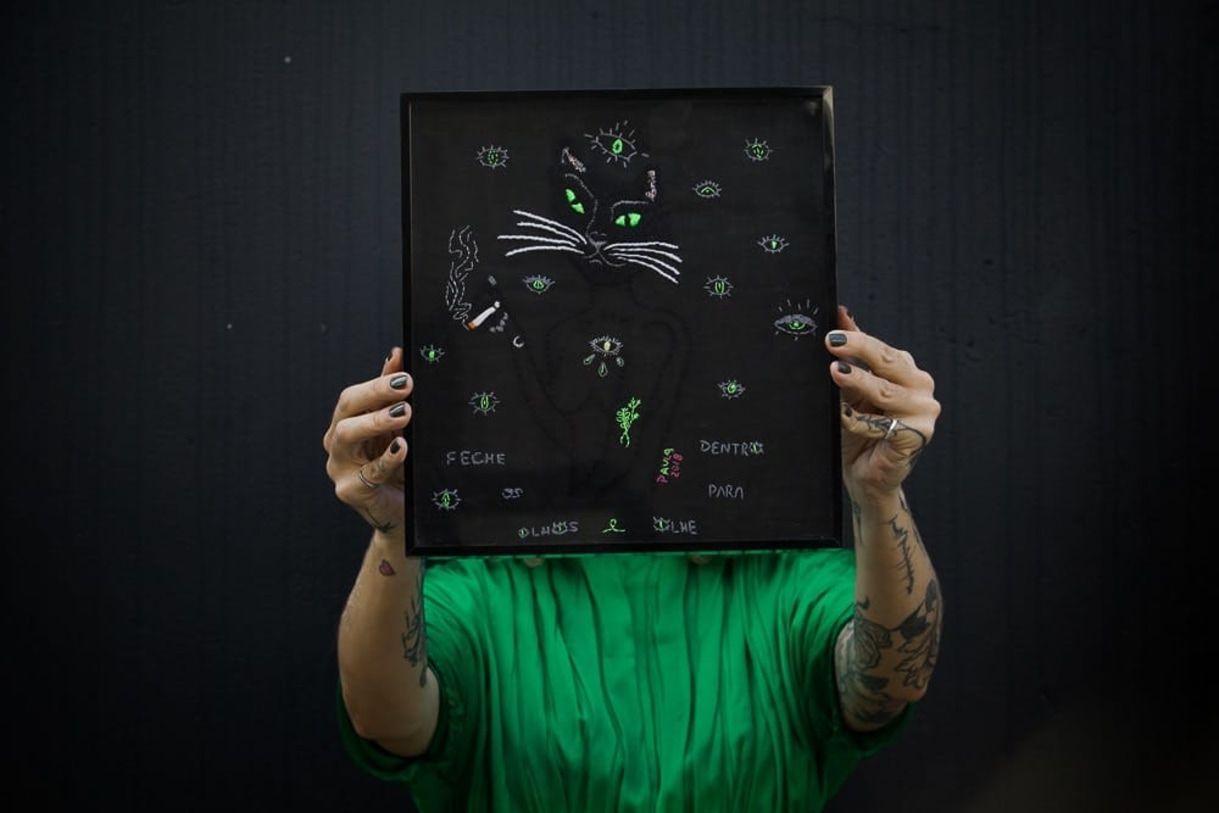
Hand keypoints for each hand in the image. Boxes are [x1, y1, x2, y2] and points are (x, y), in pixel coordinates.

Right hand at [323, 347, 412, 537]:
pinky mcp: (350, 491)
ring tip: (403, 413)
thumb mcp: (398, 430)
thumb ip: (394, 395)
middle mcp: (337, 444)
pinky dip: (386, 459)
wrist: (403, 510)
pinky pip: (368, 473)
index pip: (353, 398)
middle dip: (374, 395)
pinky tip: (400, 448)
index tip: (405, 375)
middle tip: (405, 388)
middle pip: (346, 411)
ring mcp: (340, 468)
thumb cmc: (398, 468)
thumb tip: (397, 353)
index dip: (377, 384)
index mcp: (346, 425)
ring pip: (345, 437)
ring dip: (375, 421)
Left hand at [825, 306, 939, 502]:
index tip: (832, 331)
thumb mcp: (850, 389)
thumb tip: (841, 313)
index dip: (857, 338)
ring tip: (835, 372)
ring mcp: (923, 411)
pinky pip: (882, 424)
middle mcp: (920, 387)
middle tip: (831, 342)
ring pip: (886, 392)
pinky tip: (842, 416)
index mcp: (907, 372)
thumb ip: (850, 353)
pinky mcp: (917, 435)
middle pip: (889, 362)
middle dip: (860, 349)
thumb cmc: (857, 432)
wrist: (863, 476)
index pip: (882, 349)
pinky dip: (859, 421)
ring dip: (858, 382)